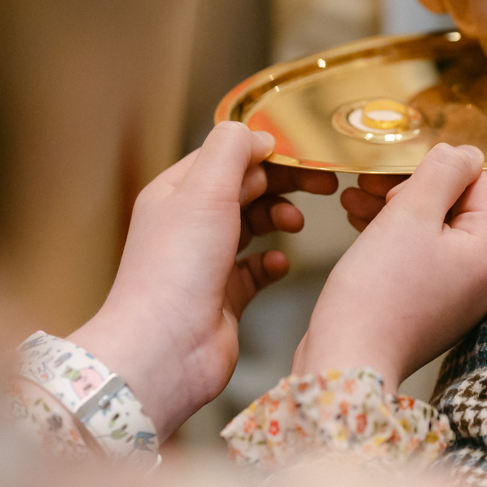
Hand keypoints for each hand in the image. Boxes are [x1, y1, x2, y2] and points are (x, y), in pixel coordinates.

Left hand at [69, 121, 337, 438]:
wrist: (164, 350)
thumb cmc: (175, 271)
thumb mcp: (205, 191)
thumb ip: (232, 151)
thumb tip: (258, 135)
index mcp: (175, 193)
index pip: (224, 156)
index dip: (265, 151)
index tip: (303, 154)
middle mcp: (188, 224)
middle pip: (244, 188)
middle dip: (282, 183)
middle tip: (322, 184)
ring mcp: (206, 262)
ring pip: (254, 225)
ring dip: (279, 218)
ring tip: (295, 223)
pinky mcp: (225, 296)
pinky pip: (258, 269)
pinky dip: (274, 261)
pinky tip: (281, 263)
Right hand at [294, 143, 486, 390]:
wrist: (347, 362)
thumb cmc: (377, 291)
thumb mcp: (410, 214)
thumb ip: (442, 174)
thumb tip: (466, 153)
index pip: (483, 185)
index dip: (443, 173)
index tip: (402, 183)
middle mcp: (481, 278)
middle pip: (459, 209)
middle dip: (415, 191)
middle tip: (375, 190)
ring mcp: (455, 298)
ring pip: (433, 234)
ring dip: (397, 210)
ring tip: (355, 200)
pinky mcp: (427, 310)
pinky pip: (419, 260)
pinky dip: (393, 240)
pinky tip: (359, 226)